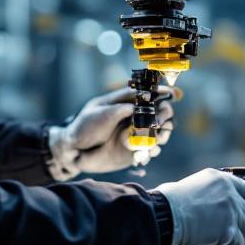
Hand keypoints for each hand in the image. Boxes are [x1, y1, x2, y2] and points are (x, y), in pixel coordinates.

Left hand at [46, 85, 179, 179]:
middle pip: (160, 112)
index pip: (147, 93)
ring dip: (162, 134)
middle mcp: (134, 116)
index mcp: (125, 102)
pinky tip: (146, 153)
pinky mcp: (135, 150)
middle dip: (164, 115)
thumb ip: (118, 109)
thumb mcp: (98, 113)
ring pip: (161, 131)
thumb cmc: (84, 126)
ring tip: (155, 140)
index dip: (160, 91)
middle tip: (158, 122)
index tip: (170, 93)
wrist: (74, 151)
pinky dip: (153, 150)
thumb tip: (138, 106)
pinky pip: (152, 149)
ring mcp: (136, 133)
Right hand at [153, 168, 244, 244]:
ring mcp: (231, 212)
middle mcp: (231, 194)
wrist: (166, 215)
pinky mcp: (227, 230)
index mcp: (224, 180)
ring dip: (240, 238)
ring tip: (228, 240)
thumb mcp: (200, 184)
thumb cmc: (175, 202)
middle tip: (237, 231)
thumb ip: (219, 191)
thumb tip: (231, 203)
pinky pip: (239, 243)